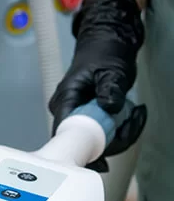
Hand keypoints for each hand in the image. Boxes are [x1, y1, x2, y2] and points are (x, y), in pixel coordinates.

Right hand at [48, 0, 146, 171]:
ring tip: (136, 114)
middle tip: (134, 120)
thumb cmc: (104, 51)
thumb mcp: (111, 69)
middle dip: (112, 138)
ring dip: (120, 133)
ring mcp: (76, 114)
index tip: (101, 159)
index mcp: (65, 99)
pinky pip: (102, 133)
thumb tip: (108, 106)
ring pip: (95, 140)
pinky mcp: (87, 116)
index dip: (83, 150)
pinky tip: (132, 115)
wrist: (106, 40)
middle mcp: (66, 110)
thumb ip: (109, 88)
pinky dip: (120, 129)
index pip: (66, 132)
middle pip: (83, 141)